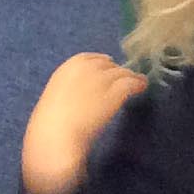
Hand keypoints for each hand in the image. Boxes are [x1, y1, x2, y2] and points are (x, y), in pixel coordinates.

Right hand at [23, 51, 147, 193]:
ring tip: (138, 83)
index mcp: (68, 68)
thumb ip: (71, 90)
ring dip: (130, 78)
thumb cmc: (51, 123)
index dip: (102, 65)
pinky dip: (138, 85)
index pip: (90, 58)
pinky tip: (142, 88)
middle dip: (116, 72)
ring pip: (123, 73)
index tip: (108, 71)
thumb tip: (84, 93)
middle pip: (109, 64)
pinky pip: (132, 83)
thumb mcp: (56, 97)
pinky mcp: (116, 92)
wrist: (56, 135)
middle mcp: (87, 68)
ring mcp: (102, 79)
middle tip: (122, 82)